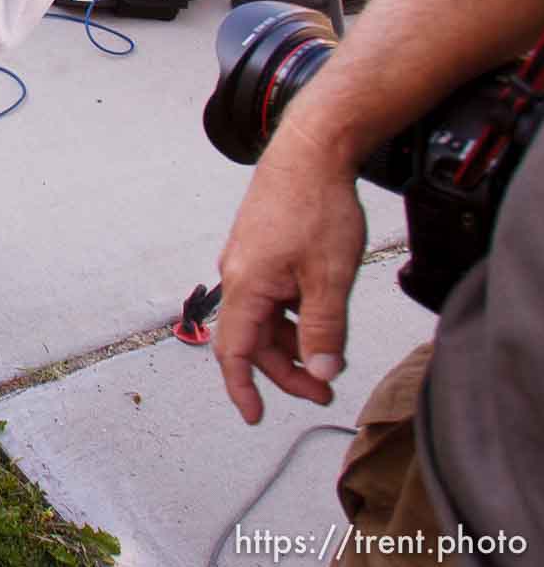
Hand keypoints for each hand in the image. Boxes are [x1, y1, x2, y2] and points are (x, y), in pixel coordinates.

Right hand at [213, 132, 366, 423]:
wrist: (310, 151)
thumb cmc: (316, 206)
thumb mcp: (330, 276)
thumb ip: (324, 328)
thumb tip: (321, 370)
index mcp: (246, 286)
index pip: (235, 352)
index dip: (243, 388)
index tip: (255, 416)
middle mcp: (238, 275)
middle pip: (254, 339)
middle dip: (287, 370)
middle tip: (325, 388)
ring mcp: (248, 260)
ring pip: (265, 317)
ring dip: (293, 341)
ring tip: (331, 351)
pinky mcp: (261, 249)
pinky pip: (270, 295)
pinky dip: (292, 314)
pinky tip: (319, 312)